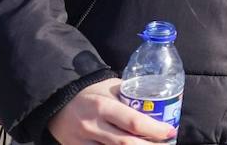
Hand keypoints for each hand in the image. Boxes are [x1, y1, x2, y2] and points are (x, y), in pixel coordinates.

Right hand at [47, 79, 176, 144]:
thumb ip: (129, 95)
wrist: (56, 103)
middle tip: (167, 144)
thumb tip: (156, 102)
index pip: (133, 122)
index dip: (155, 130)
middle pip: (127, 144)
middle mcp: (93, 126)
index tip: (170, 131)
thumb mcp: (109, 88)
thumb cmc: (89, 93)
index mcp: (104, 107)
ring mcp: (84, 141)